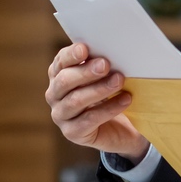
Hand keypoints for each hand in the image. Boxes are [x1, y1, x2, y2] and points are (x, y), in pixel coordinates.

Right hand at [45, 43, 149, 159]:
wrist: (121, 128)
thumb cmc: (110, 94)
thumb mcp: (105, 76)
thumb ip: (101, 64)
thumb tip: (110, 52)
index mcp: (59, 75)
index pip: (60, 62)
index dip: (71, 55)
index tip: (85, 49)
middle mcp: (54, 95)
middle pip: (65, 81)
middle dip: (86, 72)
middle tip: (105, 64)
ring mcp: (61, 115)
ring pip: (76, 100)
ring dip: (99, 89)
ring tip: (119, 80)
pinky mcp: (72, 133)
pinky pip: (89, 120)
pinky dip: (109, 108)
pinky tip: (125, 100)